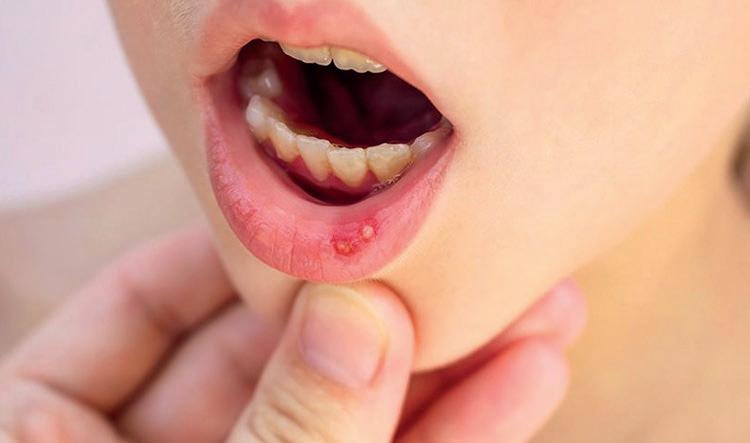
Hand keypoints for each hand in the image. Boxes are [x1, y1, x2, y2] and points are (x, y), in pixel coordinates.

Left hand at [0, 226, 584, 441]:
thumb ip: (282, 425)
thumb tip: (359, 315)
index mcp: (58, 434)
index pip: (137, 305)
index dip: (225, 252)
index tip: (316, 215)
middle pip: (271, 358)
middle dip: (381, 313)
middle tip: (470, 249)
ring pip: (348, 414)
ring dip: (448, 373)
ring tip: (542, 312)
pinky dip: (453, 435)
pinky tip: (527, 383)